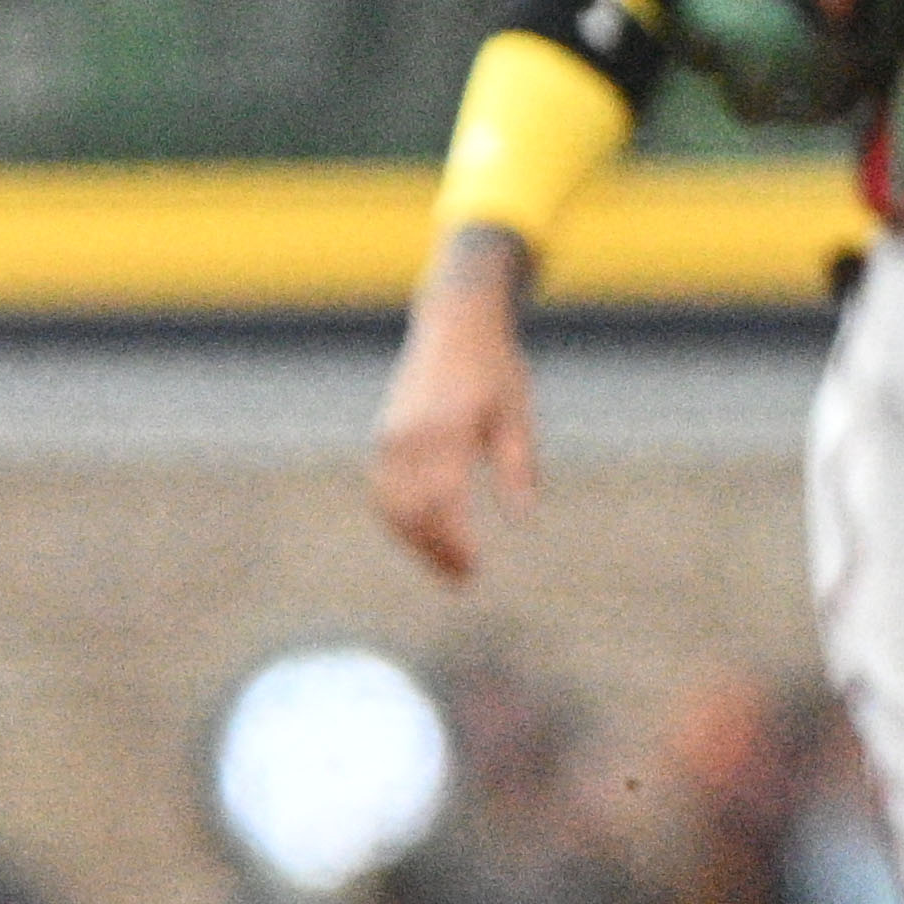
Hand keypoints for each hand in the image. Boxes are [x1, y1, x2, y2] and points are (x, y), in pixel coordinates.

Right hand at [368, 237, 539, 582]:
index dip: (456, 544)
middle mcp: (408, 438)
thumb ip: (517, 469)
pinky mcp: (383, 437)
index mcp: (444, 433)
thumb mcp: (516, 415)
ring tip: (443, 566)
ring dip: (413, 542)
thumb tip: (522, 522)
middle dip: (433, 552)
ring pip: (389, 507)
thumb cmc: (495, 369)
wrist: (454, 322)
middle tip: (462, 581)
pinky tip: (421, 536)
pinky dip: (397, 520)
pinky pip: (381, 490)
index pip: (443, 505)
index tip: (476, 570)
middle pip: (410, 514)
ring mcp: (390, 438)